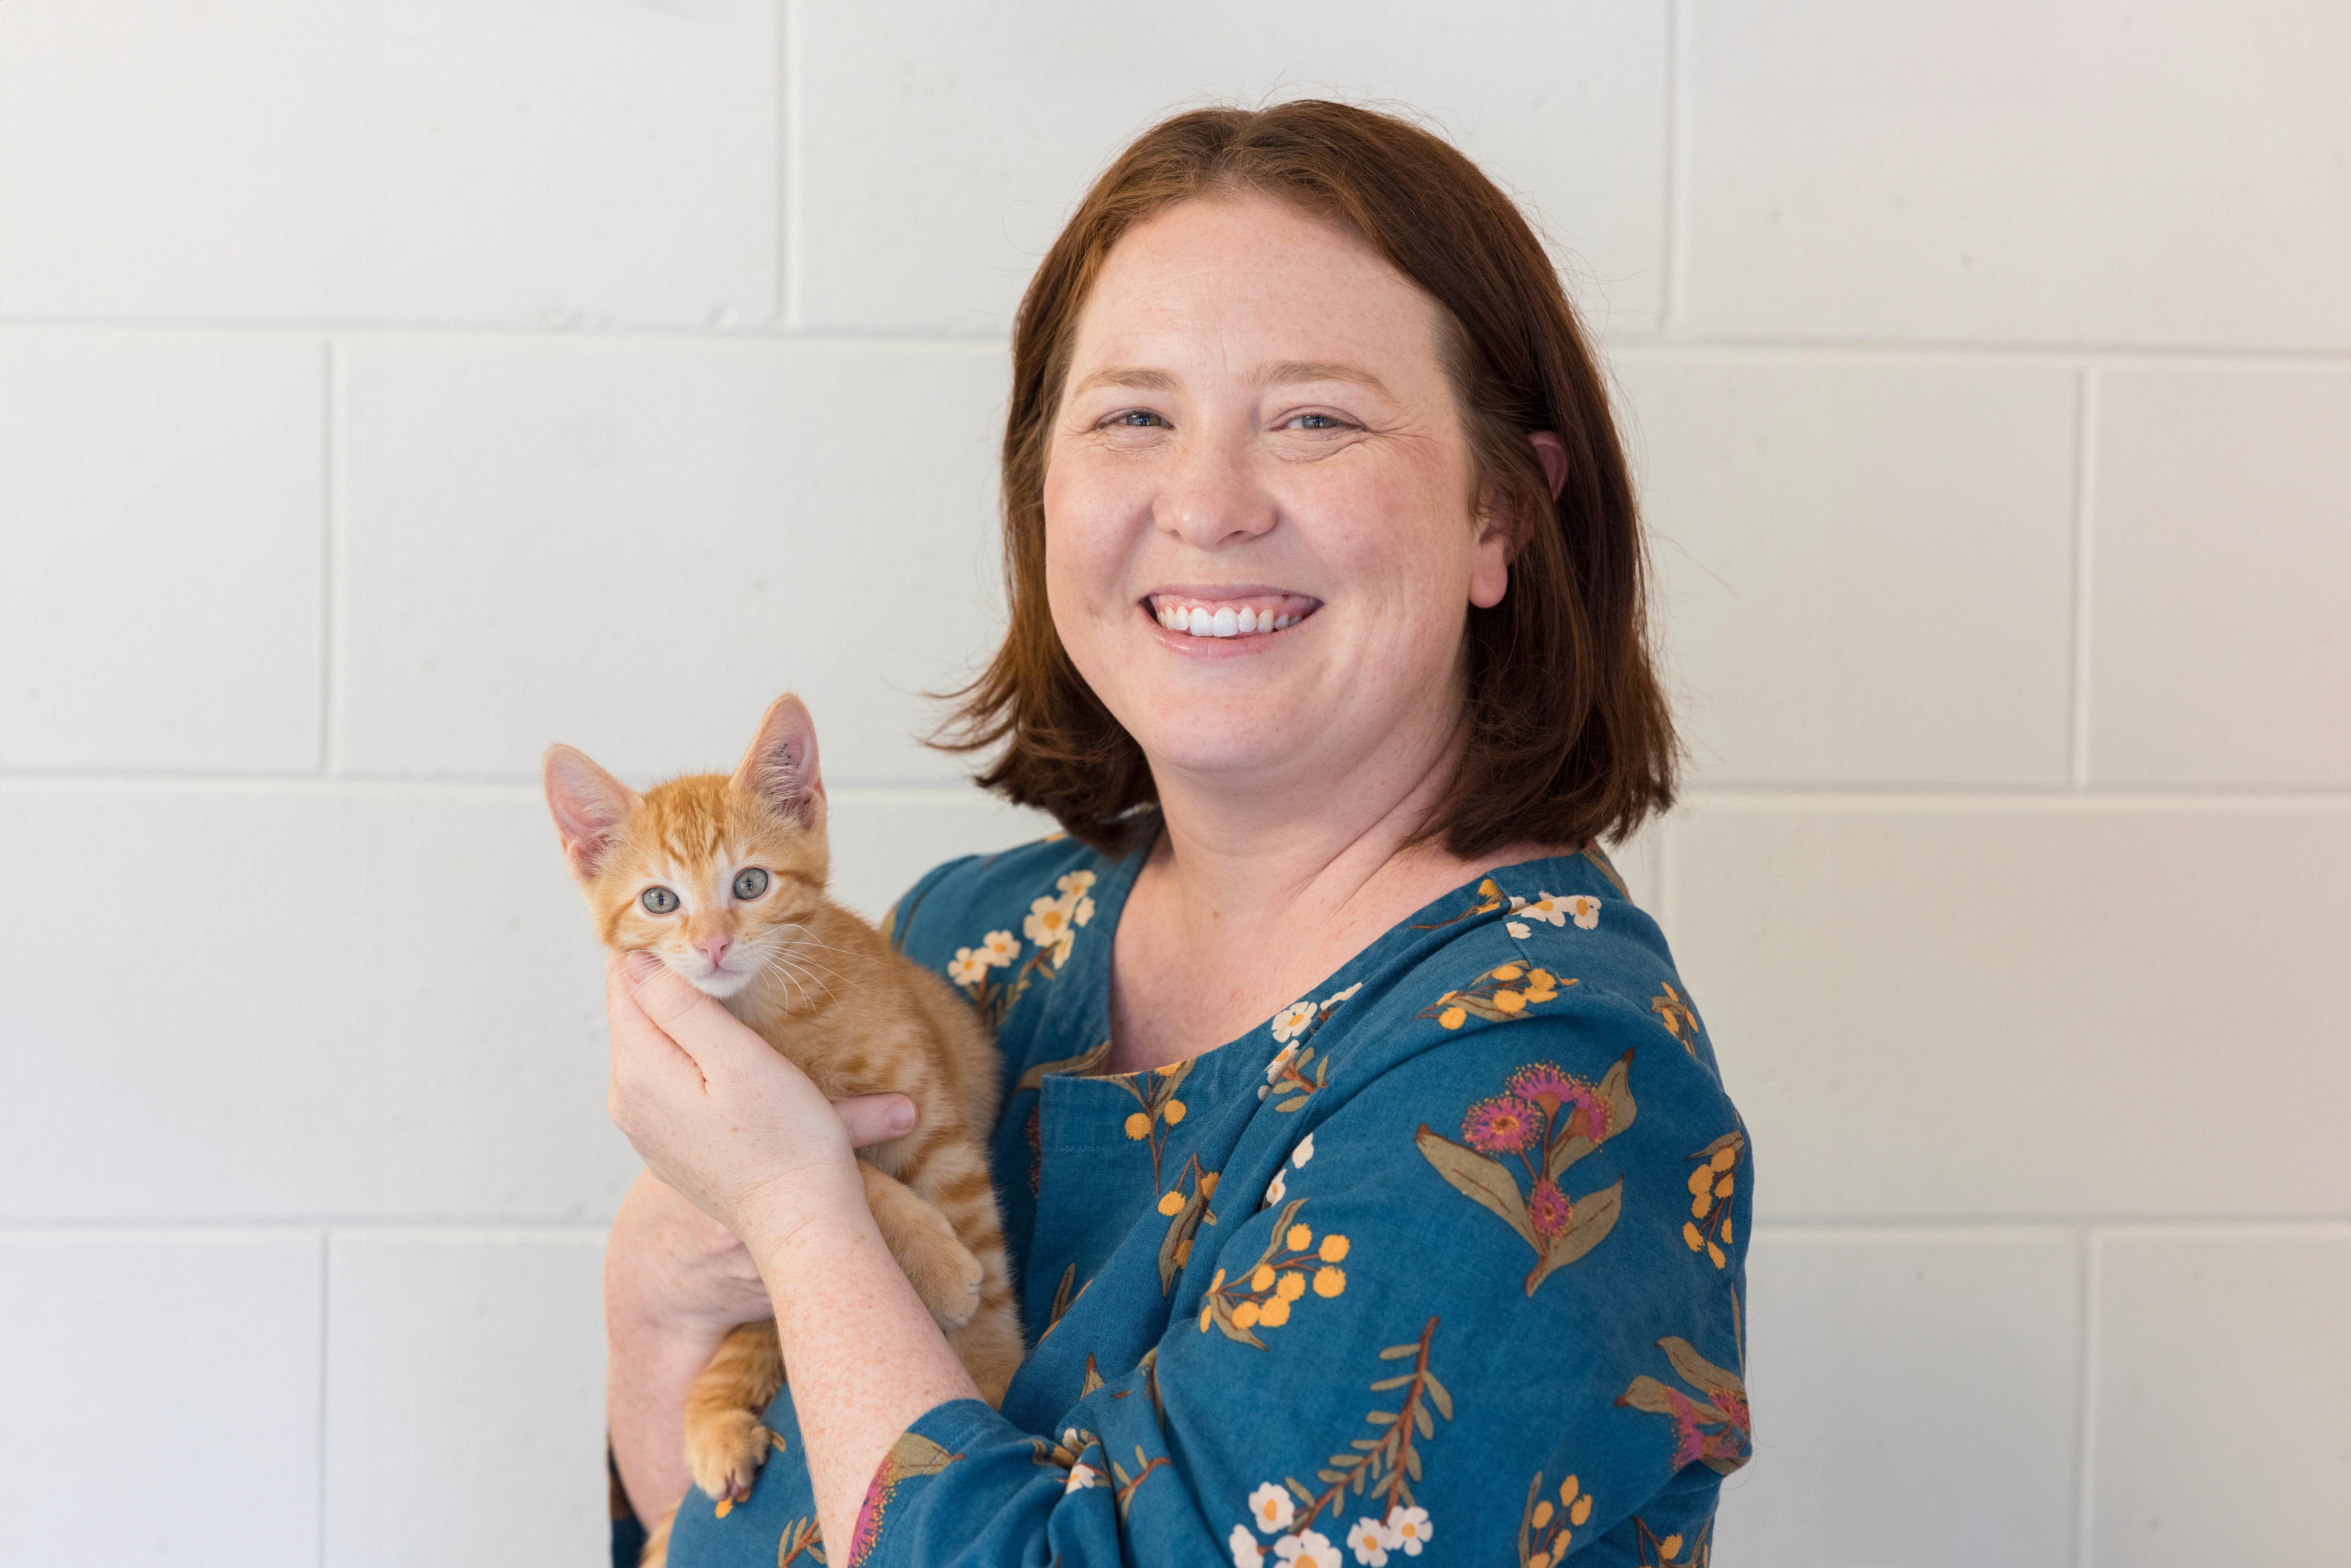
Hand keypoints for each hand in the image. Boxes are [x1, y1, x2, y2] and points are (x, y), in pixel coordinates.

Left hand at [603, 950, 913, 1253]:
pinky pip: (664, 1081)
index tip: (688, 927)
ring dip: (678, 1018)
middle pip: (634, 1014)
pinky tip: (721, 1053)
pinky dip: (686, 1055)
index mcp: (638, 1070)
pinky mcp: (667, 1146)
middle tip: (709, 948)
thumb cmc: (785, 1139)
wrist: (801, 1219)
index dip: (653, 945)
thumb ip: (680, 1005)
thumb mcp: (738, 1057)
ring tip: (720, 993)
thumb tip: (636, 962)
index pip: (624, 982)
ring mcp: (644, 1128)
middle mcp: (627, 1100)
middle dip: (666, 981)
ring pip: (650, 1046)